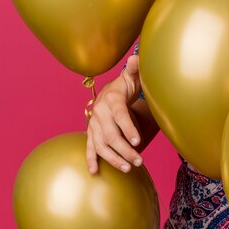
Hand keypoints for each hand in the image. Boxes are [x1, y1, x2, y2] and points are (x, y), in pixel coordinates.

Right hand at [86, 55, 143, 173]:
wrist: (111, 91)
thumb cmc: (127, 85)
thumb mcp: (132, 76)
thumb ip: (135, 69)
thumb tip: (136, 57)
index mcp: (112, 99)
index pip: (120, 115)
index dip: (128, 128)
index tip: (137, 141)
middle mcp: (100, 112)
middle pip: (111, 135)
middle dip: (125, 150)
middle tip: (139, 161)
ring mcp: (94, 124)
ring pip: (101, 145)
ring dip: (114, 158)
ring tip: (129, 168)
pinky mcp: (91, 132)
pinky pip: (89, 147)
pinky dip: (90, 159)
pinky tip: (94, 172)